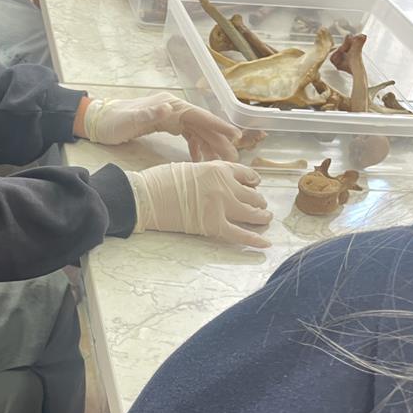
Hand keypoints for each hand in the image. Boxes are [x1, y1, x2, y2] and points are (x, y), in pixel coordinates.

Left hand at [82, 93, 240, 161]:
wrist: (98, 121)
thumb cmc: (113, 121)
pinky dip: (196, 147)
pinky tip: (199, 160)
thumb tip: (167, 109)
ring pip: (197, 132)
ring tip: (222, 162)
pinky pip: (187, 136)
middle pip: (203, 125)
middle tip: (234, 157)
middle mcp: (173, 109)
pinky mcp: (165, 126)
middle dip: (219, 140)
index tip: (235, 136)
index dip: (218, 126)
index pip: (199, 116)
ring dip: (210, 146)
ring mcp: (169, 117)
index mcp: (169, 106)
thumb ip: (148, 115)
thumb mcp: (128, 120)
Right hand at [126, 162, 272, 247]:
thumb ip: (208, 174)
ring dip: (262, 217)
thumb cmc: (160, 180)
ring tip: (265, 219)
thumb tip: (216, 184)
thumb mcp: (190, 168)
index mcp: (219, 169)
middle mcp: (226, 186)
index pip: (246, 174)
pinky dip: (255, 240)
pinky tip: (266, 244)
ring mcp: (222, 206)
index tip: (256, 184)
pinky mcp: (214, 226)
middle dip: (258, 201)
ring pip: (252, 213)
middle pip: (252, 195)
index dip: (253, 181)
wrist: (146, 196)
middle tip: (260, 206)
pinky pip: (240, 235)